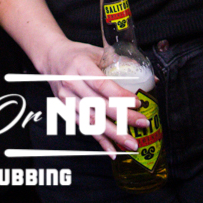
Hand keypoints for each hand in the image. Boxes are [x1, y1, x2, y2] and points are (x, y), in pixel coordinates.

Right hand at [34, 39, 150, 156]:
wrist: (51, 58)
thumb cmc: (77, 54)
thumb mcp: (97, 51)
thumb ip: (123, 63)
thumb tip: (151, 78)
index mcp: (80, 67)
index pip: (101, 84)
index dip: (120, 95)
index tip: (137, 102)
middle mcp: (72, 84)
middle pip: (99, 105)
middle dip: (123, 117)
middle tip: (142, 123)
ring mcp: (67, 99)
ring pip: (92, 121)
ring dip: (113, 134)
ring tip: (131, 143)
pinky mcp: (67, 110)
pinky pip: (85, 128)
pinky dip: (100, 141)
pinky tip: (112, 151)